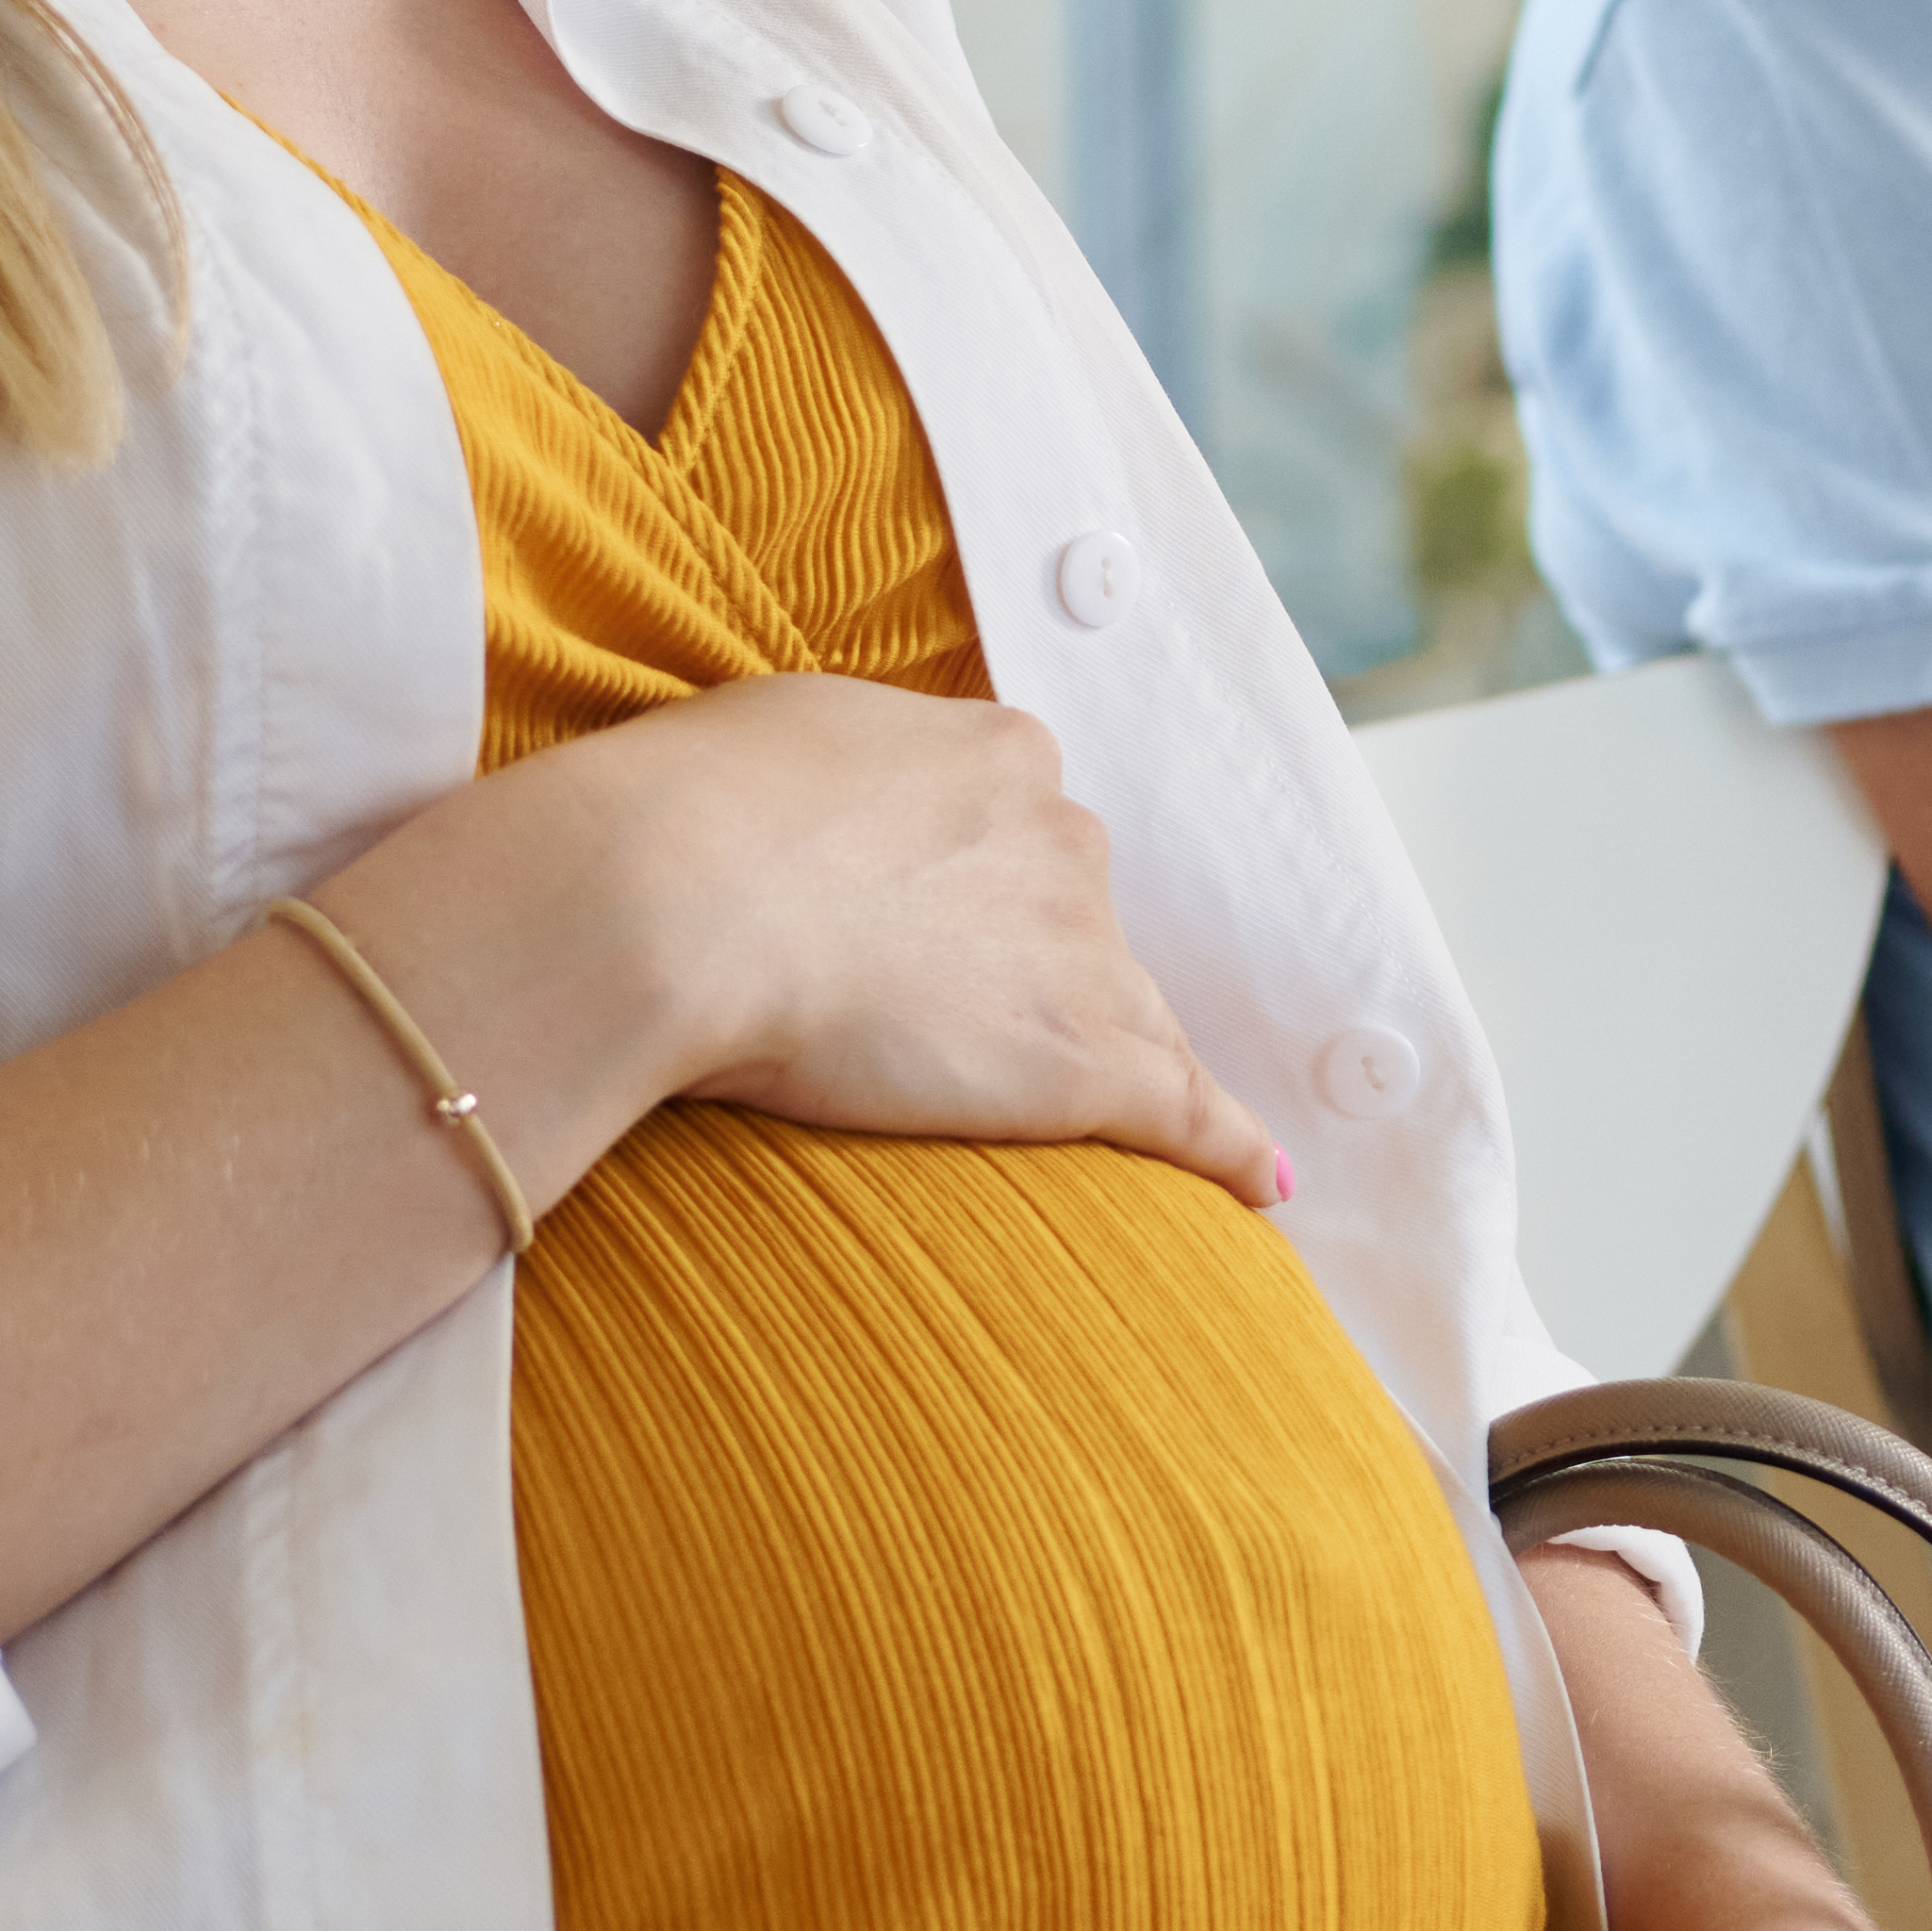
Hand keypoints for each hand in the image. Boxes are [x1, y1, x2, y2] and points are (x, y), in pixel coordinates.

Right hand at [328, 674, 1277, 1197]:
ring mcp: (1084, 949)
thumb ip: (837, 771)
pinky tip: (1260, 1191)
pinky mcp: (1089, 1059)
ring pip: (1127, 1013)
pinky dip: (1229, 1153)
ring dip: (1106, 1065)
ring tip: (1101, 1132)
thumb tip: (822, 791)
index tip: (933, 937)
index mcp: (994, 752)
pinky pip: (1189, 1111)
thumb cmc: (679, 817)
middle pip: (1075, 920)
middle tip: (937, 1033)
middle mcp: (1060, 835)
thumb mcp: (771, 740)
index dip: (979, 894)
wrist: (671, 898)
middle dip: (1029, 973)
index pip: (1024, 831)